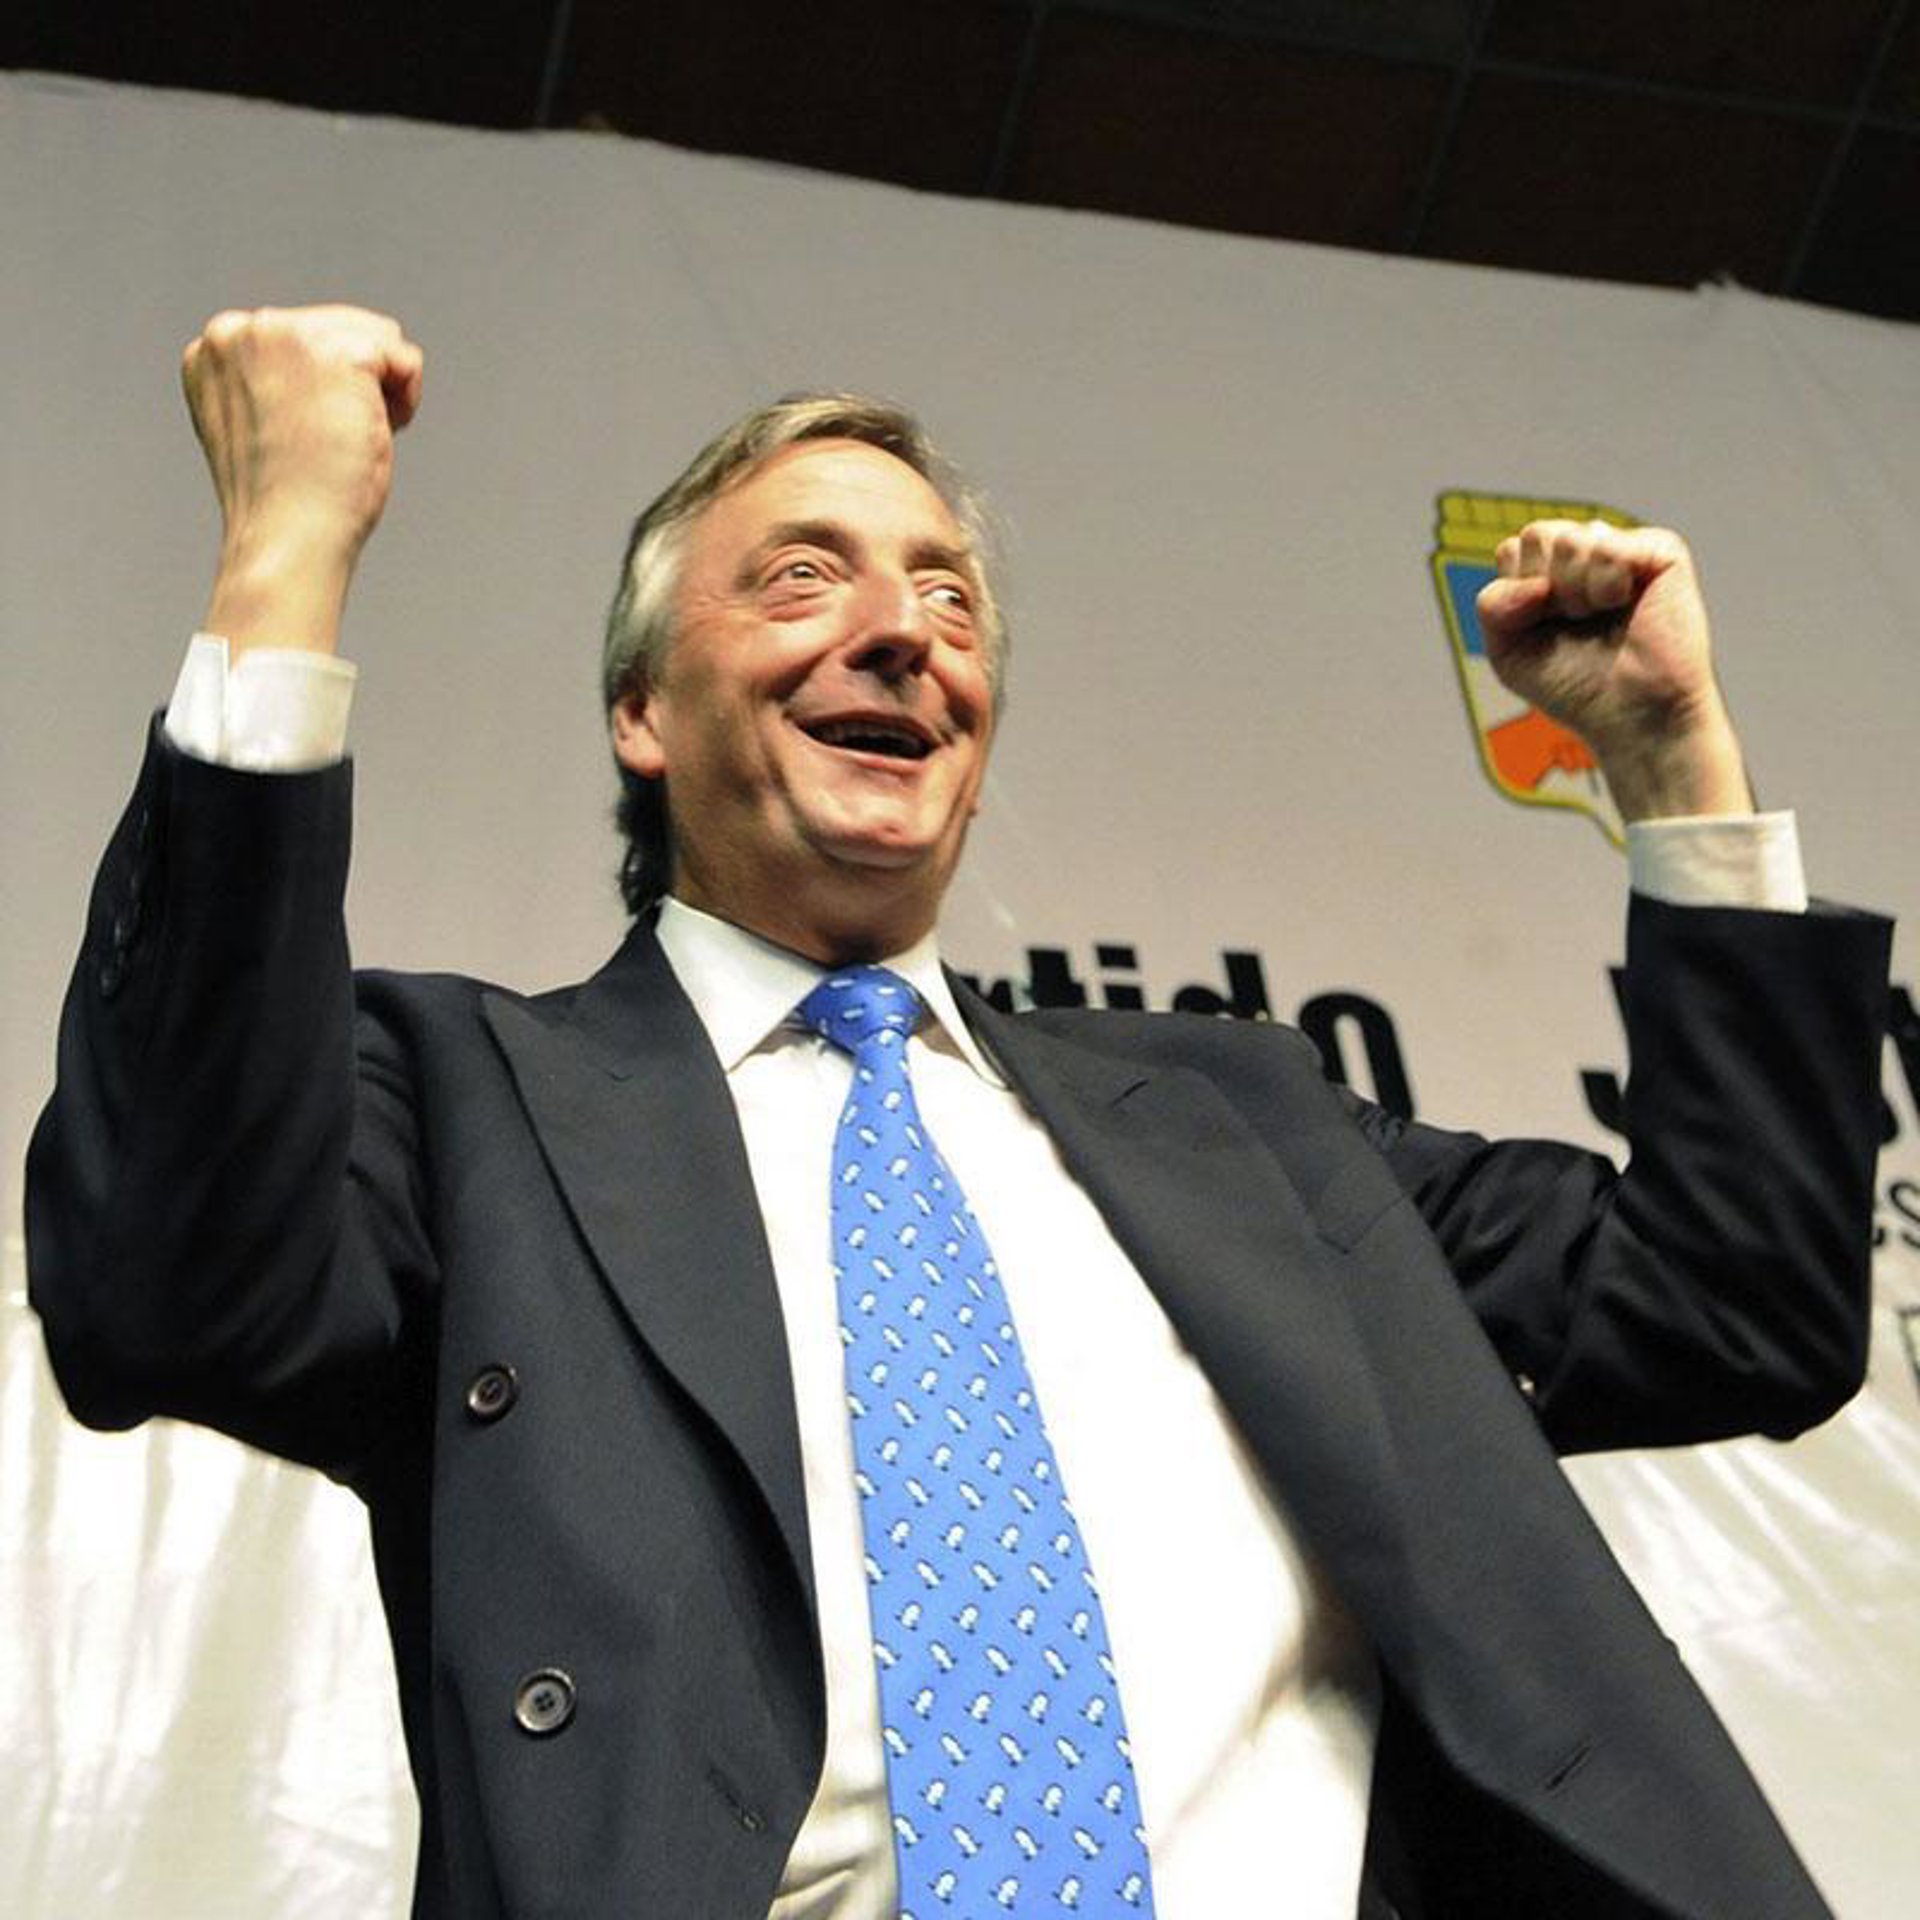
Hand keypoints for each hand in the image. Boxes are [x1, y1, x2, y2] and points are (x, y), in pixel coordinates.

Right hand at [183, 305, 424, 655]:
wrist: (287, 538)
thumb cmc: (284, 503)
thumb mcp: (265, 426)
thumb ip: (275, 382)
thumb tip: (329, 369)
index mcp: (213, 349)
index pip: (299, 338)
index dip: (325, 388)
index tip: (309, 437)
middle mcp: (239, 329)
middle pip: (340, 326)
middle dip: (356, 383)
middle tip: (336, 442)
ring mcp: (284, 334)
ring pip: (376, 337)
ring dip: (383, 389)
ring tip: (356, 438)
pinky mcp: (335, 351)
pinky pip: (404, 357)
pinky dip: (408, 398)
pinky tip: (384, 433)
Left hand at [1475, 519, 1751, 820]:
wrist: (1631, 715)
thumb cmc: (1574, 685)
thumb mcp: (1508, 650)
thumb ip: (1493, 605)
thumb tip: (1538, 582)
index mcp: (1550, 569)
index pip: (1513, 550)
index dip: (1518, 595)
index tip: (1543, 627)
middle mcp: (1587, 551)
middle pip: (1539, 535)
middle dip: (1547, 590)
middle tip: (1576, 623)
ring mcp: (1623, 546)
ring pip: (1571, 539)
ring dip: (1576, 594)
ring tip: (1602, 617)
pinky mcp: (1660, 550)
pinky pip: (1609, 547)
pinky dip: (1606, 585)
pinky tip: (1624, 604)